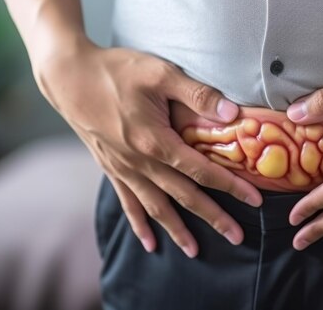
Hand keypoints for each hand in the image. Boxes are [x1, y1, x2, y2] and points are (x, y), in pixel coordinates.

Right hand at [34, 38, 262, 257]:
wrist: (68, 76)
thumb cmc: (115, 71)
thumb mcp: (159, 74)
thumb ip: (197, 94)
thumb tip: (232, 114)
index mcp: (156, 141)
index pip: (201, 170)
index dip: (230, 186)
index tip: (254, 199)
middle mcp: (140, 162)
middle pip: (183, 196)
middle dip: (213, 217)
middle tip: (237, 236)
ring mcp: (123, 168)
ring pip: (156, 207)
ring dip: (177, 229)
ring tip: (195, 251)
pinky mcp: (110, 167)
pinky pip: (127, 203)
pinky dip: (139, 224)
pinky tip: (148, 243)